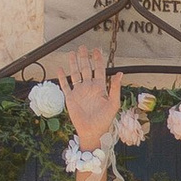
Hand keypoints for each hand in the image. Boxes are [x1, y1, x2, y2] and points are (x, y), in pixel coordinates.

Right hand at [55, 38, 120, 154]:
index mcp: (100, 87)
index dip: (98, 59)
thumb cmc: (105, 120)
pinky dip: (62, 77)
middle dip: (84, 57)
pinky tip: (60, 69)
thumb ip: (115, 88)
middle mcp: (89, 87)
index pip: (99, 69)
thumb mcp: (113, 103)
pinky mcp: (70, 98)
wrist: (92, 132)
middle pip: (86, 68)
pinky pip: (65, 85)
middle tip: (83, 47)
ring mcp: (79, 92)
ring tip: (72, 53)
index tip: (97, 49)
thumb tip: (120, 73)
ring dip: (73, 64)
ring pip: (75, 74)